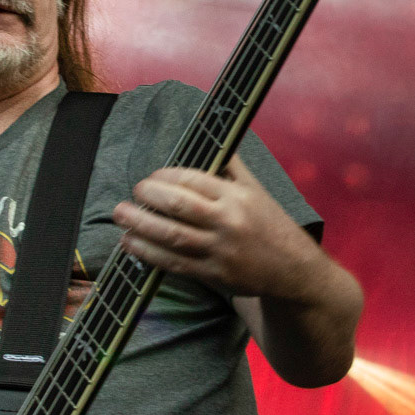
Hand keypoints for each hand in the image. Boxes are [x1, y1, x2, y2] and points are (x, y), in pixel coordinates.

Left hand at [115, 156, 329, 301]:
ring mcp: (220, 250)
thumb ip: (232, 168)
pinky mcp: (214, 275)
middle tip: (133, 192)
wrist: (293, 270)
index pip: (193, 179)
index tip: (152, 177)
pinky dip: (148, 253)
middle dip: (149, 196)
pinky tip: (131, 243)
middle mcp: (228, 221)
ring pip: (171, 235)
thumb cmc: (272, 226)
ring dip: (140, 224)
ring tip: (120, 215)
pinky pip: (174, 262)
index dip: (166, 176)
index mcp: (237, 196)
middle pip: (179, 205)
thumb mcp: (257, 191)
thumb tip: (213, 140)